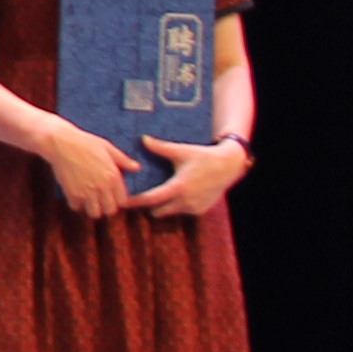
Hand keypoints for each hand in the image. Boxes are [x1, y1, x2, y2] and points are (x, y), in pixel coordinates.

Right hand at [43, 129, 129, 221]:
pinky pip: (77, 207)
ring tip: (89, 199)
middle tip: (101, 199)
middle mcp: (102, 187)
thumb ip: (123, 160)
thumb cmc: (85, 142)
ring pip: (94, 213)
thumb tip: (137, 167)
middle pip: (110, 211)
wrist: (61, 142)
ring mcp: (86, 192)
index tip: (113, 196)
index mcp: (113, 176)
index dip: (119, 200)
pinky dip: (76, 204)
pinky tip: (76, 195)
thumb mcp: (108, 147)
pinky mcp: (71, 193)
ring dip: (92, 208)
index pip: (123, 201)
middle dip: (107, 207)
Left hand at [131, 134, 245, 220]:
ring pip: (169, 212)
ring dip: (162, 206)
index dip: (136, 201)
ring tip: (154, 195)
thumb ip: (161, 148)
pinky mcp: (200, 211)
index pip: (151, 199)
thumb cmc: (203, 156)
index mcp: (178, 187)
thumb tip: (143, 139)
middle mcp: (186, 201)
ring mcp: (194, 208)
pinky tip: (173, 196)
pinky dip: (175, 206)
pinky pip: (181, 212)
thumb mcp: (181, 151)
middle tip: (138, 197)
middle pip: (157, 211)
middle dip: (148, 206)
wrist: (228, 166)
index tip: (124, 201)